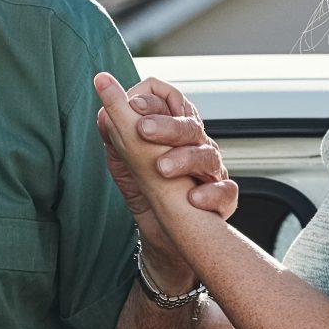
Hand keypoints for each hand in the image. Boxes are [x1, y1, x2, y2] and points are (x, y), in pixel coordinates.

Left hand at [94, 74, 235, 221]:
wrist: (164, 227)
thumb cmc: (149, 187)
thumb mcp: (126, 159)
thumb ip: (116, 134)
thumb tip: (103, 112)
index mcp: (176, 131)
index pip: (173, 102)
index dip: (153, 101)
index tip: (133, 104)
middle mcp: (197, 146)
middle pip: (190, 126)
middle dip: (166, 126)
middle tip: (142, 129)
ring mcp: (212, 171)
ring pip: (208, 156)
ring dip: (184, 159)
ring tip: (162, 168)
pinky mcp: (223, 198)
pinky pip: (225, 192)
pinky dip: (211, 194)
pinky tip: (194, 198)